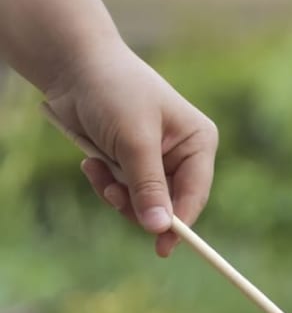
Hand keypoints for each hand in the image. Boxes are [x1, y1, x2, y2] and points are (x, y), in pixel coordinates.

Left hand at [46, 39, 217, 256]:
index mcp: (198, 142)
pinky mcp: (130, 163)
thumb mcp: (134, 140)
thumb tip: (160, 229)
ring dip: (117, 194)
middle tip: (112, 196)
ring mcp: (156, 160)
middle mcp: (183, 154)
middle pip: (169, 203)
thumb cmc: (114, 91)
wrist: (73, 65)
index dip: (179, 222)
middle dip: (139, 204)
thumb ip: (149, 186)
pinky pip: (124, 191)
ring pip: (144, 201)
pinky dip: (106, 184)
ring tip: (97, 172)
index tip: (162, 247)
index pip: (195, 193)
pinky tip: (91, 164)